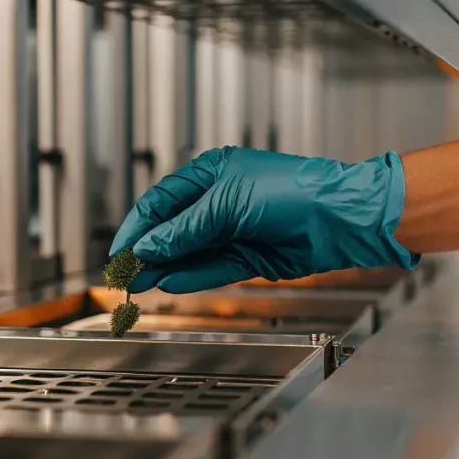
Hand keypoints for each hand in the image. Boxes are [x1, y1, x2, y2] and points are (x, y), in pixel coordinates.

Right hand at [109, 147, 418, 293]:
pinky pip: (213, 268)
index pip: (161, 201)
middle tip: (124, 275)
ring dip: (165, 268)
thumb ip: (185, 229)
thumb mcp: (227, 204)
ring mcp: (236, 229)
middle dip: (148, 252)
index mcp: (212, 173)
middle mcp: (221, 200)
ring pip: (190, 252)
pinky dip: (192, 277)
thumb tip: (150, 246)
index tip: (120, 252)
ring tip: (140, 285)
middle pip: (173, 229)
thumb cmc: (293, 191)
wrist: (339, 217)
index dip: (138, 227)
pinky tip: (171, 284)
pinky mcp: (251, 256)